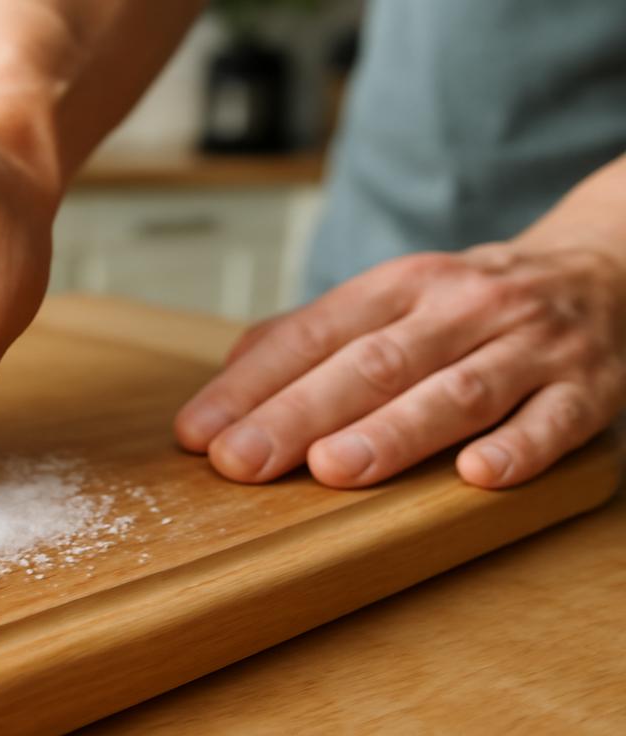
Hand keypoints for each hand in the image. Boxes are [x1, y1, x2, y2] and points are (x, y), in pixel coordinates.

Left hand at [175, 243, 625, 487]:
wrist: (601, 269)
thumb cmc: (469, 303)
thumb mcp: (389, 297)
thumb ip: (311, 334)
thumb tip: (230, 377)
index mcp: (400, 286)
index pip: (312, 336)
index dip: (252, 386)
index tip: (199, 433)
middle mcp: (459, 308)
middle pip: (371, 365)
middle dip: (299, 415)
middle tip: (241, 461)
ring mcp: (526, 348)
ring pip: (454, 391)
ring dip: (393, 431)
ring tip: (333, 469)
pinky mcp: (587, 389)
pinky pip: (554, 420)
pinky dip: (519, 447)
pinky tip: (477, 476)